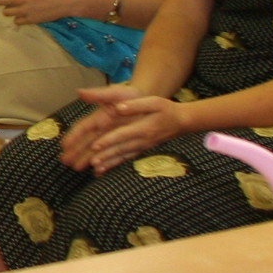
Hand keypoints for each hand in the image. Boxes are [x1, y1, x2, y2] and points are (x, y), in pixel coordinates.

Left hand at [59, 90, 190, 174]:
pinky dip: (115, 165)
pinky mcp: (142, 150)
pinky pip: (127, 159)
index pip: (123, 135)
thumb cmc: (166, 109)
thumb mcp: (154, 102)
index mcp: (144, 128)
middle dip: (105, 155)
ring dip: (109, 163)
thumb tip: (118, 107)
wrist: (182, 122)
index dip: (109, 140)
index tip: (95, 145)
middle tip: (91, 162)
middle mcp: (142, 140)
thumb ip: (136, 105)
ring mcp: (142, 147)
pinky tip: (104, 170)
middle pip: (121, 149)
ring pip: (123, 156)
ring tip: (95, 168)